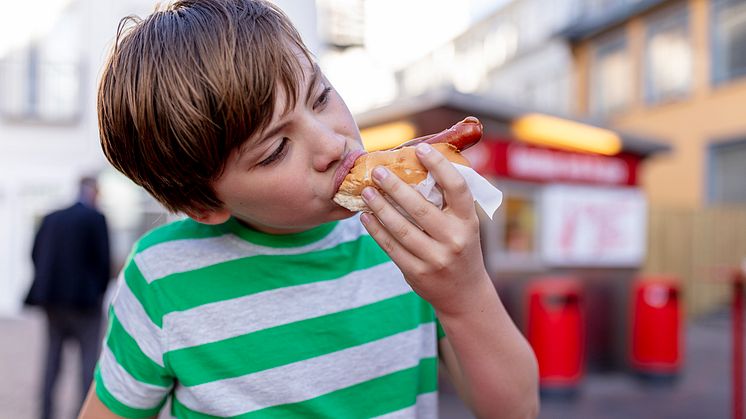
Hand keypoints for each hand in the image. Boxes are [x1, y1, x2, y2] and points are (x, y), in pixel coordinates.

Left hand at [359, 143, 489, 314]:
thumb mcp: (464, 224)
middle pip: (420, 208)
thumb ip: (448, 201)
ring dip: (380, 207)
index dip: (439, 165)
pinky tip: (366, 216)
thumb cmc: (460, 247)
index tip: (420, 149)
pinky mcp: (417, 272)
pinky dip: (376, 230)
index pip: (457, 188)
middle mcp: (454, 239)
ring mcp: (435, 258)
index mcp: (469, 221)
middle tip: (378, 171)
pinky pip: (391, 247)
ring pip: (401, 228)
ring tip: (366, 192)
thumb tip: (418, 165)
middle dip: (396, 187)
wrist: (464, 293)